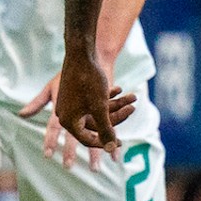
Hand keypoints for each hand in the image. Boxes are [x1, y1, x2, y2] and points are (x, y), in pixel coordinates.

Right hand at [21, 59, 136, 166]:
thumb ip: (106, 129)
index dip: (106, 142)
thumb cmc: (89, 80)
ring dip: (115, 105)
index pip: (87, 139)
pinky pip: (93, 100)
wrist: (80, 51)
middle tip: (130, 115)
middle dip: (114, 120)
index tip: (121, 142)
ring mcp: (71, 103)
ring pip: (96, 111)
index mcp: (68, 121)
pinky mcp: (77, 93)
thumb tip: (112, 149)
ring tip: (133, 97)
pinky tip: (120, 89)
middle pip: (94, 125)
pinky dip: (107, 97)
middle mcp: (67, 114)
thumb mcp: (100, 107)